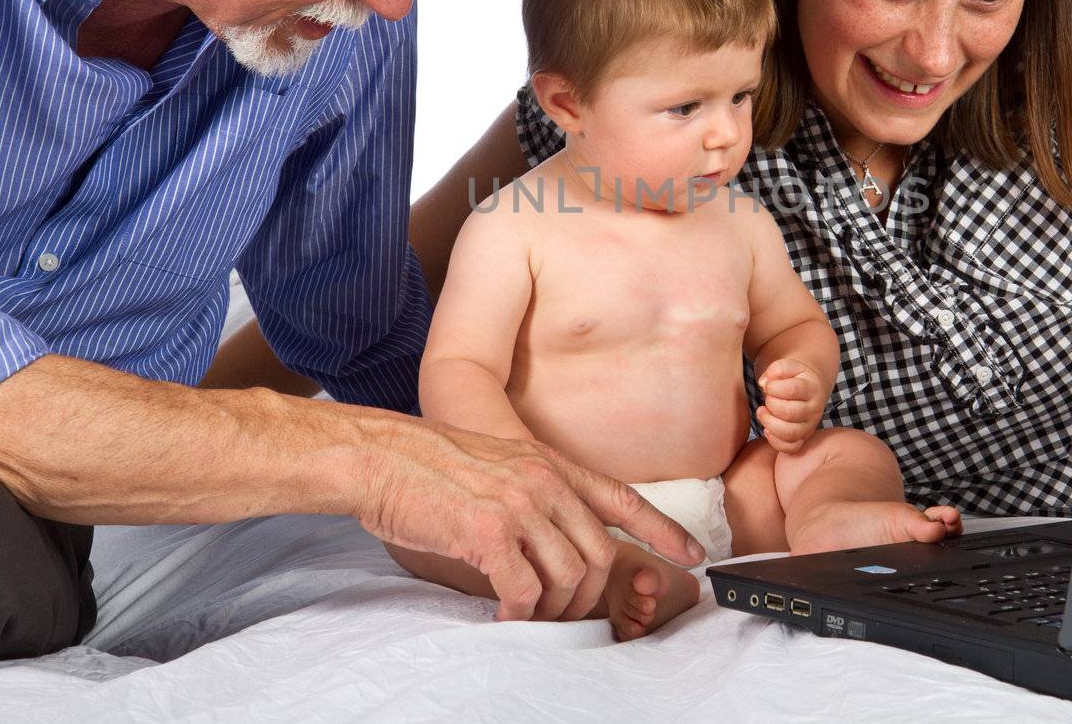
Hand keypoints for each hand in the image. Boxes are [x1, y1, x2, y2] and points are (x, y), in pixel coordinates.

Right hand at [358, 419, 704, 621]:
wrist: (379, 455)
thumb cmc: (427, 466)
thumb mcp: (497, 466)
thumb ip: (532, 493)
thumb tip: (551, 542)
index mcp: (548, 464)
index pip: (622, 497)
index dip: (662, 529)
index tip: (692, 554)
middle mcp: (544, 481)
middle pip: (601, 554)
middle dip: (591, 597)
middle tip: (563, 616)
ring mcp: (519, 505)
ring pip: (570, 577)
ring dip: (554, 610)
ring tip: (529, 616)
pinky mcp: (488, 531)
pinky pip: (525, 589)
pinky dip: (519, 613)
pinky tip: (502, 615)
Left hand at [755, 357, 826, 454]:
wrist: (810, 387)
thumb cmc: (794, 376)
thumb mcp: (788, 366)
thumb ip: (776, 369)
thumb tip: (765, 384)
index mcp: (812, 387)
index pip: (792, 390)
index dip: (773, 387)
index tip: (768, 385)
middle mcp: (814, 409)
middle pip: (790, 413)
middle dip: (771, 405)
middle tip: (767, 399)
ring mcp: (810, 426)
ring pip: (790, 433)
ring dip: (769, 423)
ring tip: (762, 412)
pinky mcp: (803, 438)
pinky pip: (791, 448)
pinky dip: (775, 441)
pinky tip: (767, 428)